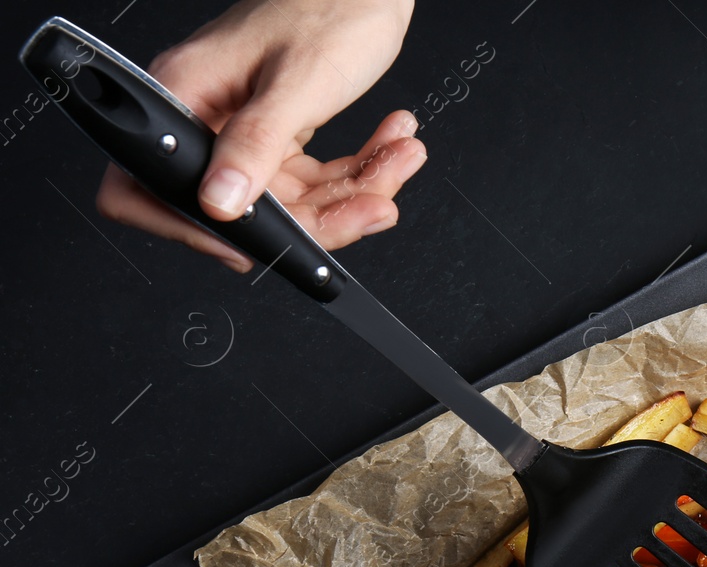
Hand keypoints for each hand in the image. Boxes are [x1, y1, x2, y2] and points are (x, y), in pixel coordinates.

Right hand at [94, 0, 421, 271]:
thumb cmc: (327, 4)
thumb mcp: (297, 82)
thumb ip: (257, 145)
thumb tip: (219, 204)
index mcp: (186, 96)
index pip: (152, 187)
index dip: (196, 229)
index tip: (254, 247)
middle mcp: (210, 117)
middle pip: (248, 209)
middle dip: (322, 214)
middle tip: (371, 205)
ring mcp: (250, 128)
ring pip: (296, 200)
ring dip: (356, 189)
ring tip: (398, 160)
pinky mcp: (285, 131)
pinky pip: (319, 176)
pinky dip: (361, 169)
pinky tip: (391, 146)